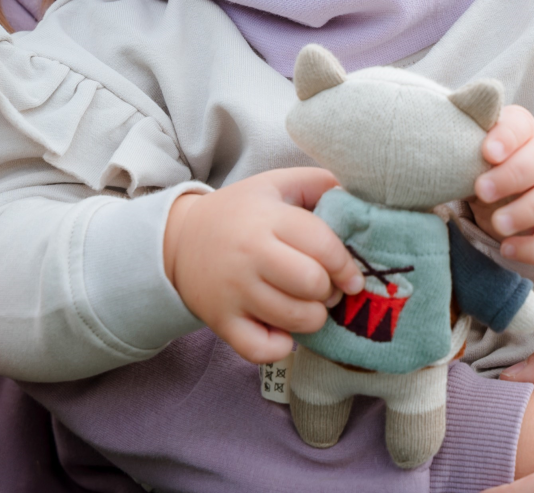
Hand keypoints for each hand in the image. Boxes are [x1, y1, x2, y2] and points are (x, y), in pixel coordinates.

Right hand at [162, 168, 363, 364]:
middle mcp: (251, 255)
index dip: (346, 264)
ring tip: (310, 306)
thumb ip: (318, 183)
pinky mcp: (221, 323)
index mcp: (268, 218)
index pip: (321, 244)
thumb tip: (355, 197)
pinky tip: (285, 331)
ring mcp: (234, 292)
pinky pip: (260, 350)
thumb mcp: (276, 184)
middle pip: (311, 283)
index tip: (353, 275)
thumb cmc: (241, 212)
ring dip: (314, 318)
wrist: (179, 240)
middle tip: (327, 288)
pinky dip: (281, 347)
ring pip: (294, 319)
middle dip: (331, 291)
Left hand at [470, 104, 533, 263]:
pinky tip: (508, 249)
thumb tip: (438, 126)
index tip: (487, 152)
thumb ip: (459, 135)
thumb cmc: (481, 168)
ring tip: (498, 224)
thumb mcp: (469, 150)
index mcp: (522, 132)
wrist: (505, 200)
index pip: (521, 123)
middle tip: (482, 190)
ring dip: (527, 210)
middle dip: (513, 175)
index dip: (507, 136)